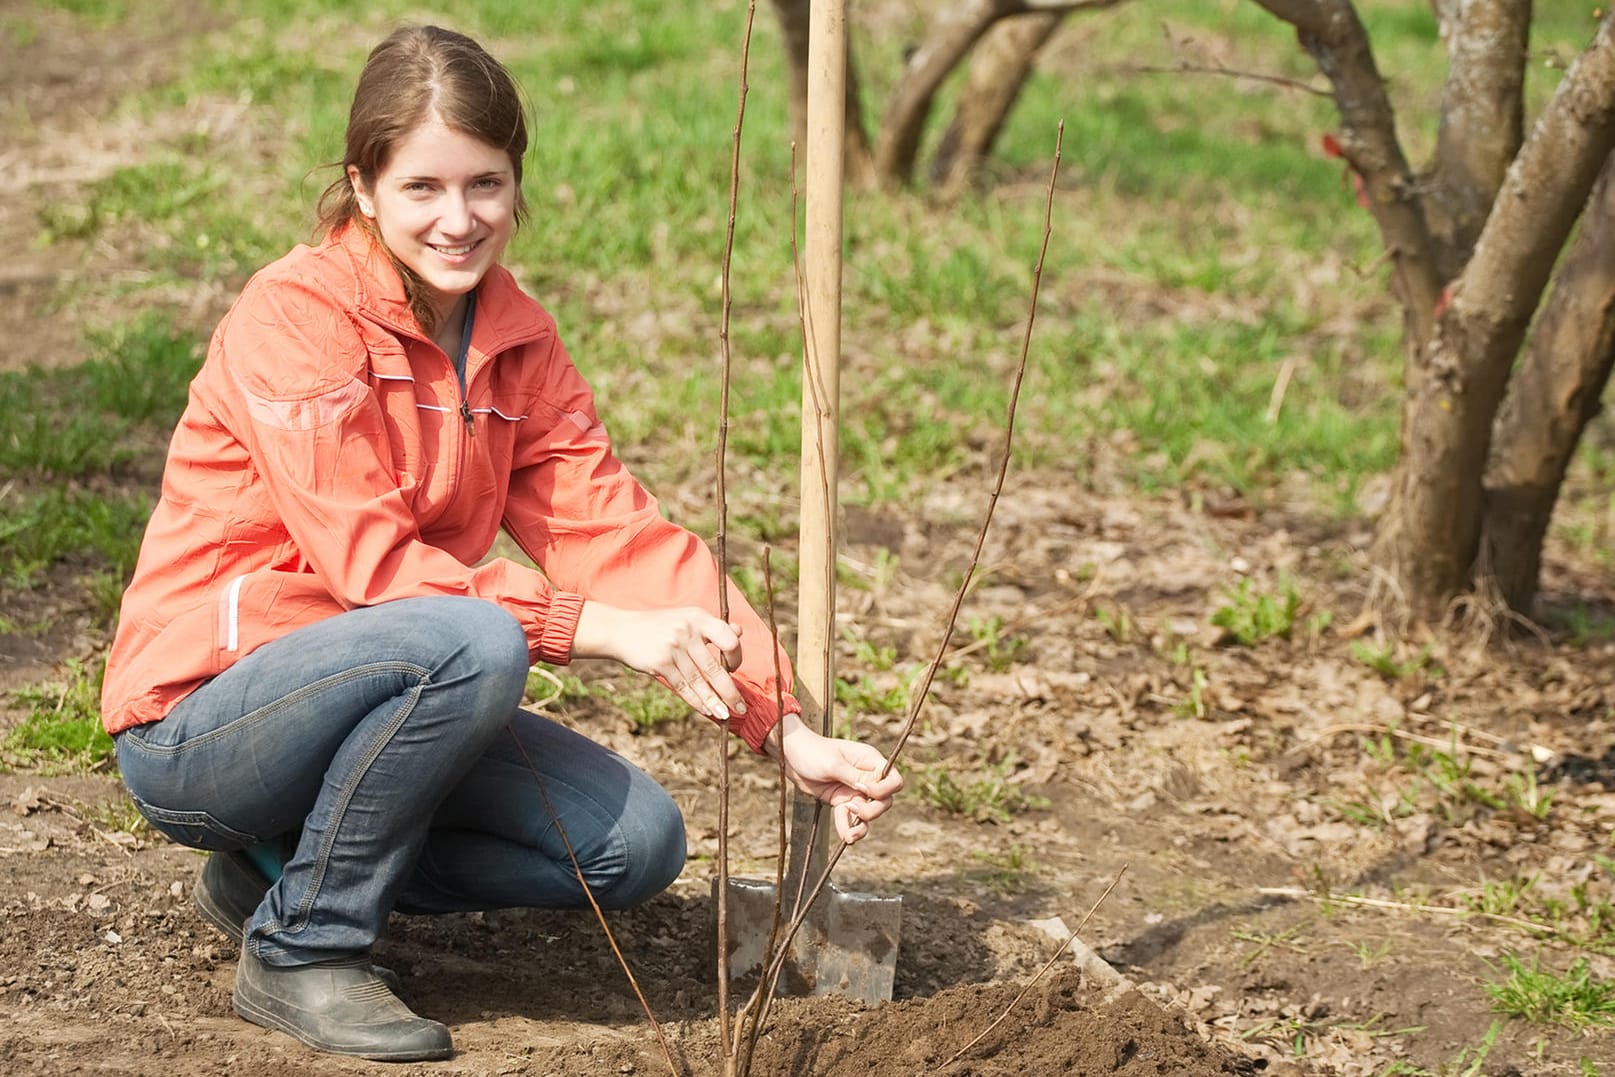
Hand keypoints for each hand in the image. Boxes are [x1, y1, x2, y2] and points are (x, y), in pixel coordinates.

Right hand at [573, 600, 747, 720]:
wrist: (622, 630)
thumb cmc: (660, 626)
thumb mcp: (686, 618)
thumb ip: (712, 627)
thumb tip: (740, 632)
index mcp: (698, 617)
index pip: (729, 638)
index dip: (737, 656)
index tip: (734, 668)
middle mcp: (687, 631)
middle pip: (715, 668)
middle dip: (731, 692)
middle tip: (742, 708)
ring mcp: (673, 648)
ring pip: (699, 682)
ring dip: (715, 702)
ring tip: (726, 715)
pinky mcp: (660, 663)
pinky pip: (683, 687)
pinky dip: (696, 701)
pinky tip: (707, 710)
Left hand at [766, 713, 902, 843]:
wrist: (791, 757)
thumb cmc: (813, 752)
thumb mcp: (833, 763)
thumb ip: (853, 776)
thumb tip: (869, 789)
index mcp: (870, 761)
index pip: (893, 780)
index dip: (883, 790)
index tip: (863, 789)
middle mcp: (867, 777)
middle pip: (885, 801)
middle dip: (873, 810)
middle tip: (853, 808)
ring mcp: (855, 790)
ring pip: (870, 814)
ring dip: (862, 826)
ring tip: (850, 836)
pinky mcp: (842, 801)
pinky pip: (850, 819)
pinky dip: (847, 828)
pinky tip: (844, 836)